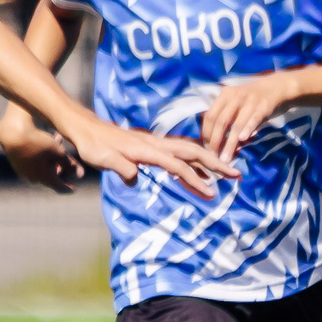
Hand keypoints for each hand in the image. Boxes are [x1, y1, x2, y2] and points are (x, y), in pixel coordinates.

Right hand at [2, 125, 85, 193]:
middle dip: (60, 169)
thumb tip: (80, 175)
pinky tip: (45, 142)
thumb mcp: (58, 152)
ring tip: (58, 142)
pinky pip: (33, 163)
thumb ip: (70, 165)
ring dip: (51, 159)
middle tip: (67, 162)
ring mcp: (24, 171)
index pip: (60, 188)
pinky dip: (42, 156)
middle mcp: (34, 178)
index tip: (73, 190)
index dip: (68, 189)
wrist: (13, 134)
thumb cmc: (38, 143)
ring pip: (42, 168)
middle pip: (50, 177)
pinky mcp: (17, 163)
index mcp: (45, 178)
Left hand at [68, 120, 237, 199]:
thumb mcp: (103, 159)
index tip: (211, 191)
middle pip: (193, 152)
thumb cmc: (93, 145)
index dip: (195, 179)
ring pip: (189, 150)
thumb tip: (134, 177)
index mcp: (147, 149)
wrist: (86, 129)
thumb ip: (119, 167)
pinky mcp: (152, 145)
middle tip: (236, 174)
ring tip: (227, 171)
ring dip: (209, 160)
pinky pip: (179, 152)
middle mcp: (156, 144)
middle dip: (215, 163)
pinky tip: (201, 168)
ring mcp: (156, 143)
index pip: (177, 165)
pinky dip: (194, 159)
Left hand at [200, 75, 298, 163]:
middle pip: (221, 122)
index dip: (206, 133)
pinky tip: (242, 140)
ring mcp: (250, 101)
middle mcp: (235, 97)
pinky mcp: (264, 106)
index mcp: (225, 95)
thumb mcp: (235, 102)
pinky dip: (247, 130)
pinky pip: (254, 120)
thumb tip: (212, 141)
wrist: (277, 87)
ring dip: (229, 144)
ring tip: (225, 159)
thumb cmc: (251, 100)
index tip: (205, 148)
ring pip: (236, 125)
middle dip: (215, 142)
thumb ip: (225, 117)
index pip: (210, 116)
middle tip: (213, 157)